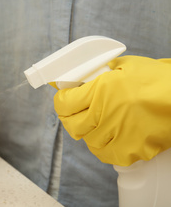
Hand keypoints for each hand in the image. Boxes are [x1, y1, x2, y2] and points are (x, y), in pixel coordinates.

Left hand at [54, 56, 170, 165]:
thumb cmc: (157, 79)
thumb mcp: (125, 66)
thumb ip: (99, 71)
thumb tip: (78, 76)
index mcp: (100, 91)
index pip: (64, 103)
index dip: (61, 100)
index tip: (64, 98)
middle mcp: (105, 114)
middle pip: (71, 124)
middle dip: (70, 117)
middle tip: (76, 112)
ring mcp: (118, 134)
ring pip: (88, 140)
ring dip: (88, 132)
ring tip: (97, 124)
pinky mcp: (132, 150)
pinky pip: (107, 154)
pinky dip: (105, 147)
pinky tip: (111, 137)